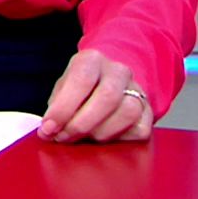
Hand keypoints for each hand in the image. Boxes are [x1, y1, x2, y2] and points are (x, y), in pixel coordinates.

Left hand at [39, 48, 153, 141]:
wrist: (109, 81)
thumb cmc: (80, 87)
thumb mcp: (63, 88)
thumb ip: (56, 107)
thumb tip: (49, 131)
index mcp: (92, 59)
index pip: (81, 80)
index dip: (63, 108)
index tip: (48, 128)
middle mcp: (118, 71)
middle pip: (107, 97)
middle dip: (81, 124)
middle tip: (64, 137)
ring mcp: (137, 90)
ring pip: (127, 113)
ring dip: (101, 132)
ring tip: (84, 137)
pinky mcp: (148, 112)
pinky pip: (139, 130)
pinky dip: (119, 139)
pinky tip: (104, 136)